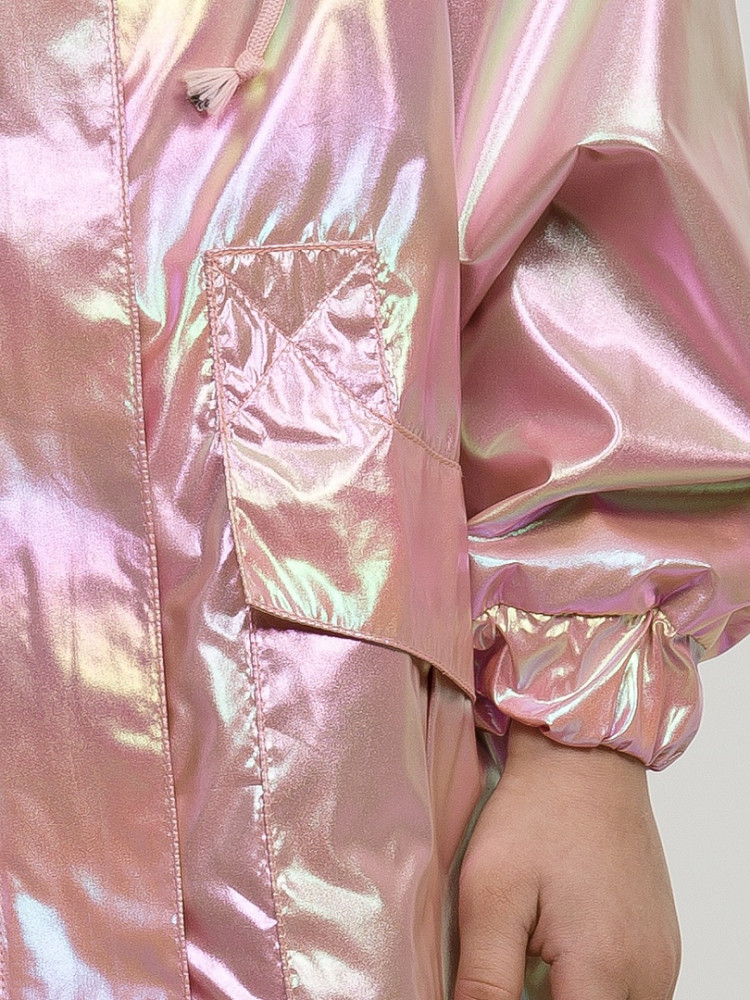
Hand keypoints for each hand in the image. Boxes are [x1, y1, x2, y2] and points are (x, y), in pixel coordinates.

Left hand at [455, 720, 680, 999]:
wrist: (583, 761)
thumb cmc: (537, 814)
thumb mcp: (491, 894)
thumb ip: (485, 979)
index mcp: (604, 968)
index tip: (503, 977)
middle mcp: (648, 974)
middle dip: (546, 998)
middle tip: (516, 957)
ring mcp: (662, 960)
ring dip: (573, 996)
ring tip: (534, 952)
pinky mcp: (662, 946)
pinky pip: (630, 991)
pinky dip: (594, 984)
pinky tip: (561, 948)